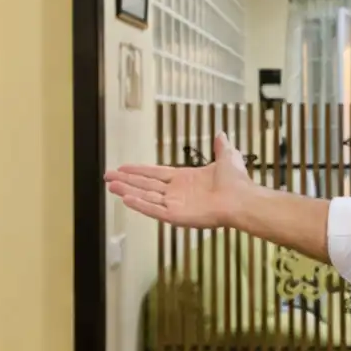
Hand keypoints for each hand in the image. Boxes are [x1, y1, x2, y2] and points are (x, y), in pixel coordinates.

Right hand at [104, 131, 251, 228]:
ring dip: (128, 191)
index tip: (123, 167)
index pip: (155, 174)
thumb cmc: (236, 182)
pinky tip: (126, 198)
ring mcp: (176, 205)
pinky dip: (141, 205)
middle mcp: (177, 192)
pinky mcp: (177, 216)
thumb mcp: (227, 158)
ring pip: (146, 196)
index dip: (139, 171)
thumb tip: (221, 134)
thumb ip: (221, 147)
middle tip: (107, 177)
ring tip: (111, 186)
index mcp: (185, 179)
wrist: (242, 198)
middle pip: (146, 185)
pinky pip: (155, 210)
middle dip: (126, 180)